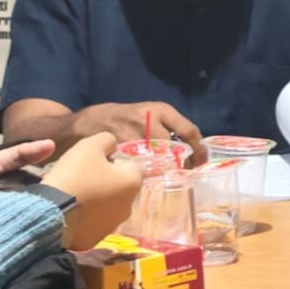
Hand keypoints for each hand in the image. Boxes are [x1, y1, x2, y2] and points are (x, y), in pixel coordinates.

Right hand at [44, 132, 143, 249]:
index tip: (91, 163)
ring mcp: (111, 226)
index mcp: (133, 183)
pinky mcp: (93, 240)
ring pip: (106, 206)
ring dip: (95, 200)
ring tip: (73, 196)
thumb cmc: (73, 176)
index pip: (128, 164)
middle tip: (80, 178)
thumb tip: (111, 148)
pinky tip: (69, 212)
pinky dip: (84, 217)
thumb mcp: (90, 146)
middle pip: (118, 186)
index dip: (109, 160)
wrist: (48, 213)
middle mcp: (128, 207)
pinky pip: (92, 223)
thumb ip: (107, 140)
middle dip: (103, 181)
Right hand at [72, 102, 203, 165]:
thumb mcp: (149, 113)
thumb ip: (168, 127)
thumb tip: (191, 147)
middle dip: (183, 163)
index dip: (198, 149)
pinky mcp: (120, 152)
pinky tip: (148, 178)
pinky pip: (140, 168)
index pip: (189, 130)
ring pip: (159, 161)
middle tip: (186, 172)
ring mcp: (134, 137)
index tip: (202, 160)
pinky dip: (147, 175)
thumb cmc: (123, 119)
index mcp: (160, 110)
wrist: (87, 124)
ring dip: (166, 171)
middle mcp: (149, 121)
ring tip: (169, 177)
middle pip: (175, 149)